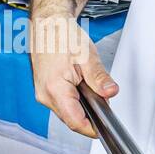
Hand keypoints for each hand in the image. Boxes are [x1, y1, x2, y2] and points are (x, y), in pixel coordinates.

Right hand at [30, 13, 116, 137]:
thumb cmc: (62, 36)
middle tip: (100, 95)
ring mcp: (43, 95)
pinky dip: (73, 99)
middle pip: (72, 119)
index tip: (105, 126)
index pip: (76, 122)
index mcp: (55, 89)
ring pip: (67, 112)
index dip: (93, 128)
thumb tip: (111, 92)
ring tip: (86, 84)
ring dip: (81, 104)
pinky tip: (77, 84)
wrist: (47, 25)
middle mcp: (45, 95)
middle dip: (89, 112)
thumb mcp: (87, 56)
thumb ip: (99, 78)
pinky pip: (62, 104)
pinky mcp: (44, 92)